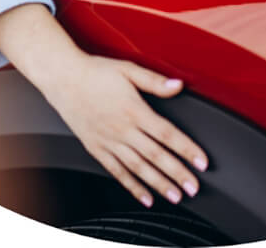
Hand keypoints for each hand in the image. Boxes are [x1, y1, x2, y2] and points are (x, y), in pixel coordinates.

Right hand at [42, 54, 208, 207]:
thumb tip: (178, 85)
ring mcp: (109, 141)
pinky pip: (117, 172)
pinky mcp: (96, 149)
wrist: (63, 78)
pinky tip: (145, 197)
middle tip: (194, 188)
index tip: (202, 162)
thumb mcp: (128, 69)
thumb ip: (154, 81)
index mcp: (134, 110)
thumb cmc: (96, 72)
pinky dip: (132, 186)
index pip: (167, 134)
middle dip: (177, 173)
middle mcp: (123, 129)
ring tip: (175, 197)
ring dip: (158, 184)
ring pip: (138, 168)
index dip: (187, 149)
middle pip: (156, 156)